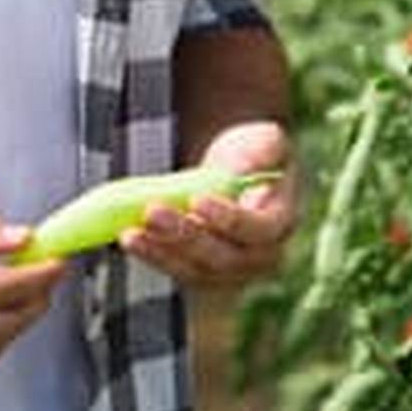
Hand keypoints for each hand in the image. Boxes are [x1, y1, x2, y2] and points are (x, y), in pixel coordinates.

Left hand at [120, 121, 296, 287]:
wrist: (236, 168)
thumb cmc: (253, 151)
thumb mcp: (266, 139)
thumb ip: (261, 152)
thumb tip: (238, 172)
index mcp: (281, 222)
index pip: (257, 230)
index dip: (229, 220)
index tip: (197, 199)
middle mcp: (260, 257)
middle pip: (222, 257)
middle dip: (184, 236)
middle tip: (152, 212)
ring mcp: (230, 270)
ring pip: (195, 270)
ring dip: (161, 251)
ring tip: (131, 232)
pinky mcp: (202, 271)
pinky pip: (177, 269)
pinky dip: (153, 255)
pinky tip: (130, 238)